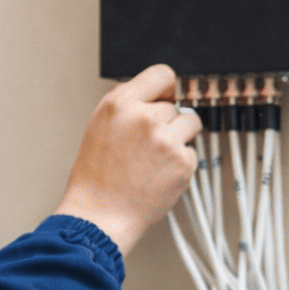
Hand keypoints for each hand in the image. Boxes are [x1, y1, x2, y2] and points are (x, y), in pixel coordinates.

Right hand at [54, 64, 201, 254]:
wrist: (100, 215)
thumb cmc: (96, 176)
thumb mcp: (100, 125)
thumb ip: (129, 103)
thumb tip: (157, 93)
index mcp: (119, 104)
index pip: (162, 74)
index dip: (167, 88)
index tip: (167, 98)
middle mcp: (144, 117)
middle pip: (175, 105)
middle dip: (166, 122)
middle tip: (146, 146)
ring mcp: (166, 139)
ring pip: (190, 124)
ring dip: (179, 138)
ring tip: (155, 158)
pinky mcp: (182, 161)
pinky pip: (192, 151)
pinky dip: (180, 163)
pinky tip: (158, 174)